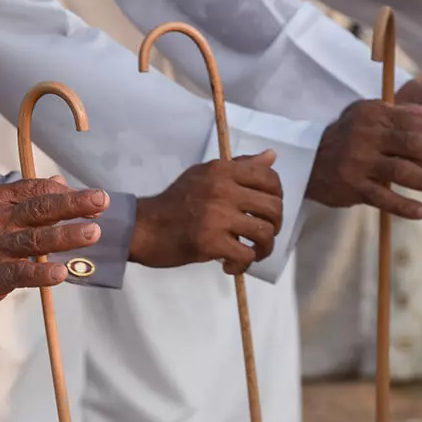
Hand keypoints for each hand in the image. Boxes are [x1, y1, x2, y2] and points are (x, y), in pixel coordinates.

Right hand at [0, 179, 108, 307]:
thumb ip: (29, 196)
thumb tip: (61, 180)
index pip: (38, 190)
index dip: (68, 193)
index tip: (96, 201)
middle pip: (40, 209)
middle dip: (73, 204)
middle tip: (101, 201)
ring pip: (35, 239)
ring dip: (66, 236)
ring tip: (93, 233)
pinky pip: (21, 274)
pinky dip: (42, 274)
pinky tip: (63, 273)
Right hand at [130, 150, 283, 275]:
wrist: (144, 228)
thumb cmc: (176, 202)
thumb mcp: (206, 175)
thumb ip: (240, 167)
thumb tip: (271, 156)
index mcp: (223, 170)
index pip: (269, 179)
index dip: (277, 198)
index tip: (266, 211)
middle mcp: (223, 189)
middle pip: (273, 208)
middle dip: (274, 226)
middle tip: (261, 235)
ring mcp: (217, 216)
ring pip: (264, 233)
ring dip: (263, 249)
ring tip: (251, 253)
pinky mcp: (210, 241)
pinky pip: (245, 255)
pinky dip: (242, 265)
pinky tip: (230, 264)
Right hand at [306, 99, 421, 219]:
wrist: (307, 160)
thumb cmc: (348, 137)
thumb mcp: (369, 116)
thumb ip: (402, 114)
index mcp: (375, 115)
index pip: (415, 124)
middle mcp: (367, 135)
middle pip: (413, 146)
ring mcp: (358, 162)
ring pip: (402, 172)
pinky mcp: (352, 186)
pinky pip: (383, 198)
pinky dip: (404, 206)